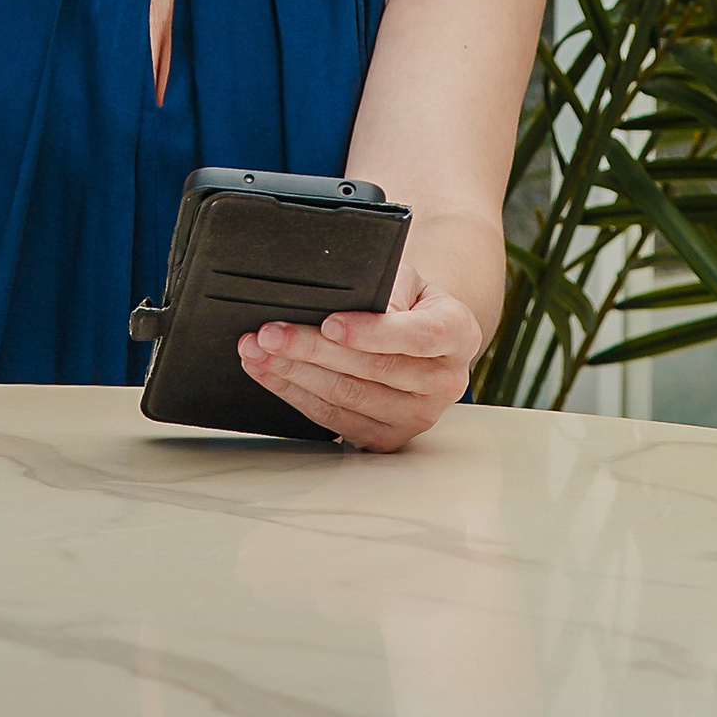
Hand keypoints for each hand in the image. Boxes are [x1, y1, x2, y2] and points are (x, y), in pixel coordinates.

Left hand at [238, 280, 481, 453]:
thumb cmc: (409, 300)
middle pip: (373, 370)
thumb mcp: (406, 278)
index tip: (329, 323)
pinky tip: (270, 374)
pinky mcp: (387, 438)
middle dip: (312, 350)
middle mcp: (445, 382)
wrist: (421, 335)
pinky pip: (334, 420)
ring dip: (294, 373)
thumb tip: (348, 302)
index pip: (418, 336)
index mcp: (458, 333)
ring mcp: (417, 417)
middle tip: (270, 333)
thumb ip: (385, 285)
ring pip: (348, 397)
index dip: (371, 332)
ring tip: (257, 351)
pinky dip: (296, 395)